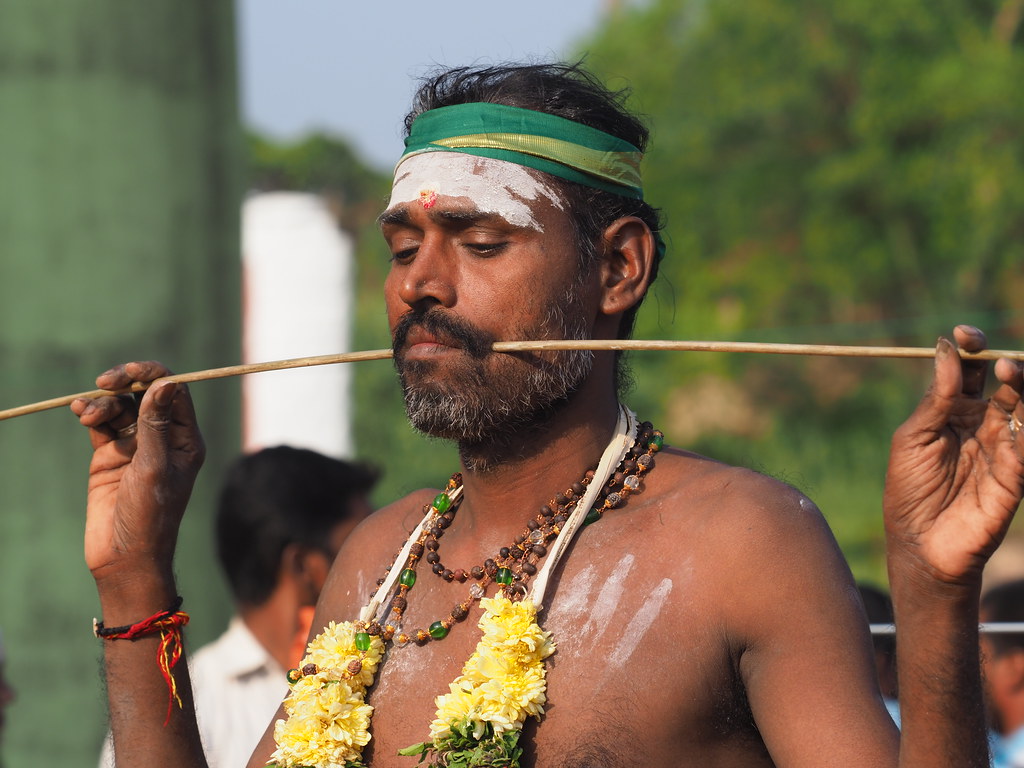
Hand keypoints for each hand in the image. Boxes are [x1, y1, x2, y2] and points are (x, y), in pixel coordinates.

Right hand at [70, 361, 204, 580]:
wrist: (125, 556)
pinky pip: (101, 424)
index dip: (153, 375)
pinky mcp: (110, 455)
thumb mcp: (154, 466)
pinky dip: (91, 413)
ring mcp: (135, 445)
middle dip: (124, 382)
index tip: (129, 373)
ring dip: (103, 402)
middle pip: (145, 393)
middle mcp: (163, 437)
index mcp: (186, 439)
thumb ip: (155, 425)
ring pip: (120, 407)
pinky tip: (80, 411)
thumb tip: (165, 383)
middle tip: (104, 381)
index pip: (173, 392)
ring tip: (86, 414)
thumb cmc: (150, 515)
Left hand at [884, 325, 1023, 585]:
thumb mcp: (913, 438)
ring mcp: (1004, 445)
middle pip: (1006, 381)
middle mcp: (982, 422)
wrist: (921, 545)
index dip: (971, 346)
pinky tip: (1017, 413)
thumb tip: (947, 348)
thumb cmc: (908, 491)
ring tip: (1010, 372)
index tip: (964, 334)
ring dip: (1023, 385)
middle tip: (997, 359)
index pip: (970, 368)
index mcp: (952, 410)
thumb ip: (935, 398)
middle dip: (1006, 361)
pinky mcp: (1018, 471)